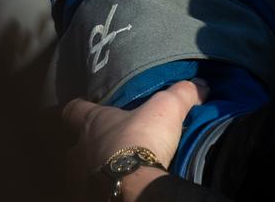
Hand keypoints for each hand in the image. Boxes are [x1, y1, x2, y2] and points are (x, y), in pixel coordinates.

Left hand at [63, 79, 206, 183]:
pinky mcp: (88, 197)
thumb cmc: (142, 138)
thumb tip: (201, 85)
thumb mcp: (168, 107)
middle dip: (89, 146)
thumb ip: (182, 93)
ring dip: (96, 169)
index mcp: (92, 123)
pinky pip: (93, 190)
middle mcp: (79, 150)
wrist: (134, 184)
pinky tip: (120, 185)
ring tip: (117, 170)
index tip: (87, 107)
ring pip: (82, 171)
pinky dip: (103, 187)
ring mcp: (80, 178)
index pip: (74, 109)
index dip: (80, 107)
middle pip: (75, 145)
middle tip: (109, 145)